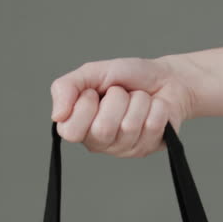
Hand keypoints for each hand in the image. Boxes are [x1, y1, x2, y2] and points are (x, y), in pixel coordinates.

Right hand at [49, 55, 198, 156]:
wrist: (165, 77)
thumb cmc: (127, 77)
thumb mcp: (92, 73)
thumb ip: (66, 87)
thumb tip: (57, 116)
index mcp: (79, 127)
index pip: (70, 131)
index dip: (85, 105)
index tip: (95, 92)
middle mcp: (99, 143)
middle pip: (102, 129)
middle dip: (117, 100)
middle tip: (121, 94)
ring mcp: (124, 149)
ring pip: (129, 126)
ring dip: (138, 101)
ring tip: (138, 99)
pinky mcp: (148, 148)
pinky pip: (152, 126)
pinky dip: (156, 107)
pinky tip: (153, 107)